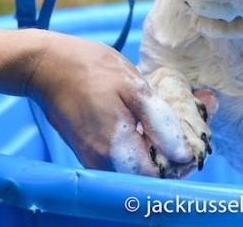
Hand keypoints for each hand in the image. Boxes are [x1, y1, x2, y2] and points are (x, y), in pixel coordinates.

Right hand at [24, 31, 218, 174]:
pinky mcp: (88, 151)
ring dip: (160, 147)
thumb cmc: (90, 69)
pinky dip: (142, 142)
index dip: (181, 164)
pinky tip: (151, 120)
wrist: (46, 66)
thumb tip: (184, 154)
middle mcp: (103, 163)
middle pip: (149, 174)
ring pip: (137, 166)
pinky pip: (123, 157)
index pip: (159, 177)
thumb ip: (160, 123)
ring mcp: (93, 159)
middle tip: (194, 122)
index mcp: (116, 149)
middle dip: (176, 152)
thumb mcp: (134, 87)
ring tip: (177, 118)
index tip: (196, 140)